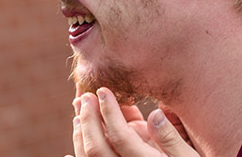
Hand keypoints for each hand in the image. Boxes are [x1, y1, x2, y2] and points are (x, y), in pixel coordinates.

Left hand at [65, 87, 199, 156]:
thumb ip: (173, 138)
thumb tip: (156, 114)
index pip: (120, 136)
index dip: (109, 112)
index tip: (102, 90)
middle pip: (97, 148)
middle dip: (88, 119)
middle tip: (85, 96)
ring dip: (80, 134)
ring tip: (77, 111)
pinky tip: (68, 155)